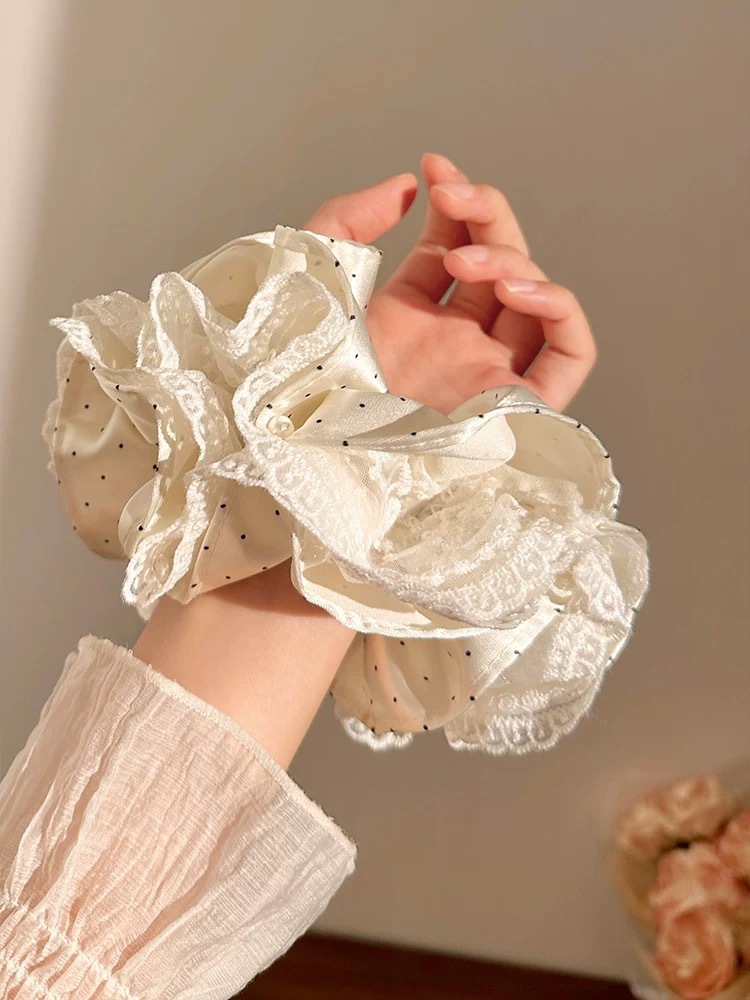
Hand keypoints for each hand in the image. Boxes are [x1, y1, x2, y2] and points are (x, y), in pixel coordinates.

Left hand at [302, 152, 595, 413]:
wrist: (312, 441)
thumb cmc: (300, 371)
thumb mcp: (312, 277)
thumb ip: (345, 221)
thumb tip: (403, 187)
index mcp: (406, 322)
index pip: (453, 249)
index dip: (455, 202)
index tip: (434, 169)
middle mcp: (451, 347)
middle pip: (498, 264)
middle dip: (483, 214)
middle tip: (448, 196)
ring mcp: (485, 375)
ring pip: (534, 299)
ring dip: (512, 257)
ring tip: (462, 261)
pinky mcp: (516, 407)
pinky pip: (571, 353)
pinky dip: (559, 307)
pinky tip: (515, 287)